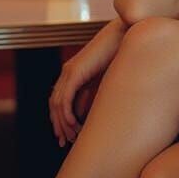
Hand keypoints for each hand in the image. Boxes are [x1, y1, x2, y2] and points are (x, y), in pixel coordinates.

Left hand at [48, 18, 126, 145]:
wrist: (124, 35)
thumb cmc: (120, 54)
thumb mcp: (106, 80)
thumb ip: (95, 94)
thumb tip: (91, 114)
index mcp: (74, 75)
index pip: (60, 102)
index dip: (61, 121)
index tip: (67, 138)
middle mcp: (67, 73)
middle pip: (54, 105)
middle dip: (59, 126)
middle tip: (65, 143)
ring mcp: (69, 72)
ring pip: (57, 104)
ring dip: (63, 123)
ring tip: (72, 137)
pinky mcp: (74, 71)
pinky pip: (65, 98)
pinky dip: (67, 113)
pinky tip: (74, 125)